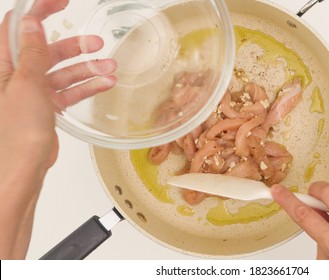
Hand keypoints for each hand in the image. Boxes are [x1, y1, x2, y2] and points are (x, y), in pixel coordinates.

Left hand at [0, 0, 115, 258]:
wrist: (20, 171)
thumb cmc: (15, 135)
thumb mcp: (27, 87)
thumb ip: (32, 54)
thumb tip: (31, 24)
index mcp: (3, 65)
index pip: (18, 26)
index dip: (40, 10)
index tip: (63, 0)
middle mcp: (15, 75)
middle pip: (46, 48)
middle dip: (73, 45)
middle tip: (97, 42)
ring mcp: (30, 91)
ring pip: (61, 70)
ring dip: (86, 69)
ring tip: (109, 70)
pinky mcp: (44, 107)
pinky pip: (67, 90)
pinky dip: (85, 86)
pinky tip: (103, 85)